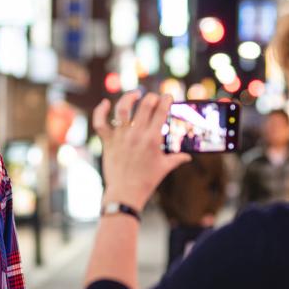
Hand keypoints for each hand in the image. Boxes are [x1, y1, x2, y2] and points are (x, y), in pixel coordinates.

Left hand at [92, 92, 191, 209]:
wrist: (125, 194)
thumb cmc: (146, 181)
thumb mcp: (164, 168)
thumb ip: (177, 159)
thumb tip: (188, 157)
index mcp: (152, 139)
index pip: (161, 112)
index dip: (166, 100)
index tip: (168, 96)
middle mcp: (136, 134)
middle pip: (144, 105)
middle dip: (152, 97)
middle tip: (154, 97)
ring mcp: (120, 137)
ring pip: (122, 109)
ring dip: (129, 97)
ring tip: (135, 94)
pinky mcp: (108, 142)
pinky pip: (100, 123)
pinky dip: (100, 111)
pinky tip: (105, 103)